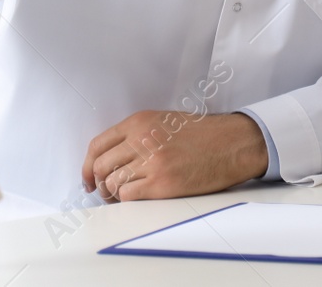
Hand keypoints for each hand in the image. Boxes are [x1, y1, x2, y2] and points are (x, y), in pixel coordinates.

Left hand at [82, 111, 268, 201]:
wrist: (234, 143)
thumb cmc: (205, 134)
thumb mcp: (166, 122)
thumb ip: (138, 134)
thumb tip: (113, 159)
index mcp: (140, 122)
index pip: (97, 145)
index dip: (87, 166)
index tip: (89, 179)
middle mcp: (142, 139)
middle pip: (100, 167)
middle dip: (99, 184)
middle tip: (107, 192)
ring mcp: (151, 161)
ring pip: (112, 184)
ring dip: (114, 195)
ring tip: (125, 197)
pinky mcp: (162, 183)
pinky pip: (128, 196)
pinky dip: (127, 201)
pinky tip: (138, 199)